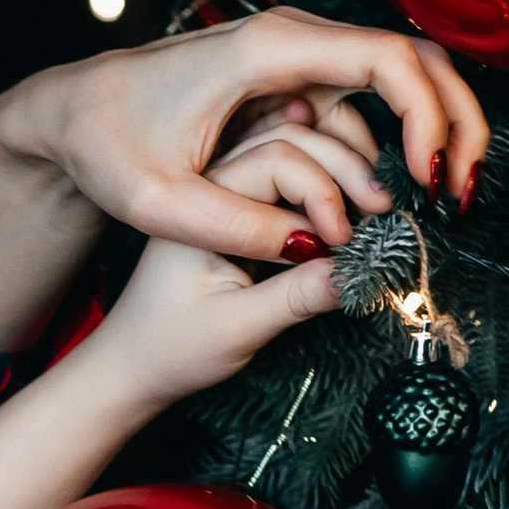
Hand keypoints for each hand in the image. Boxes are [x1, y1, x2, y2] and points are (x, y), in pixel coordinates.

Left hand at [0, 10, 485, 358]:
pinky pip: (370, 97)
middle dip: (453, 120)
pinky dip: (399, 136)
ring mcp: (297, 54)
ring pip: (400, 76)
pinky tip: (403, 189)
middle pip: (412, 58)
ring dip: (434, 129)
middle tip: (464, 189)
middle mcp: (292, 39)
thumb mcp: (159, 203)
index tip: (428, 177)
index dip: (426, 116)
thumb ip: (238, 229)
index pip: (384, 60)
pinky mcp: (294, 78)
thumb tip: (319, 252)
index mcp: (267, 52)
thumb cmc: (106, 146)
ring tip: (446, 196)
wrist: (73, 112)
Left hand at [87, 127, 345, 410]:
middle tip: (383, 208)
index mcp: (194, 203)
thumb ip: (296, 297)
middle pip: (291, 142)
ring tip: (370, 204)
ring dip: (337, 171)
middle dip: (343, 171)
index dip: (323, 194)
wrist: (126, 366)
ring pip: (292, 150)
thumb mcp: (234, 328)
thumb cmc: (165, 350)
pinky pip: (284, 173)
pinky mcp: (232, 203)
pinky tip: (345, 195)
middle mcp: (206, 181)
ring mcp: (220, 187)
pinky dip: (319, 180)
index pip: (277, 161)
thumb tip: (361, 270)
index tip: (345, 241)